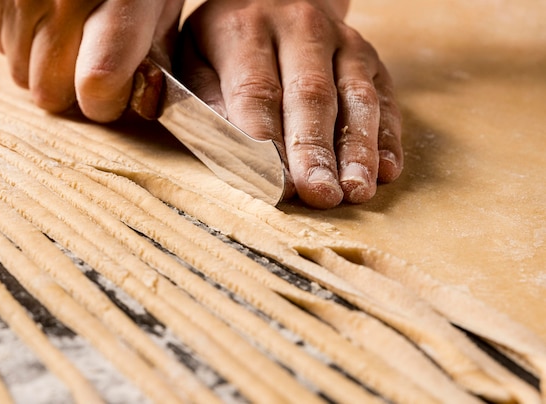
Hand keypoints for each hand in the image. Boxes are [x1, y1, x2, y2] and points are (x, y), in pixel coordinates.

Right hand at [0, 0, 184, 121]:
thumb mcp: (161, 3)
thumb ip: (156, 54)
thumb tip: (143, 102)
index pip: (99, 81)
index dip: (106, 102)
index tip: (114, 95)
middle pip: (50, 91)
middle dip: (70, 89)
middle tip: (87, 61)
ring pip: (20, 73)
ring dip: (43, 64)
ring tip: (65, 29)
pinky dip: (18, 38)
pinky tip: (42, 12)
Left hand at [179, 0, 402, 208]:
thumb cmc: (229, 41)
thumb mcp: (198, 57)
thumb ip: (206, 101)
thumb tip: (229, 153)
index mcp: (244, 30)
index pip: (256, 92)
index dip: (265, 143)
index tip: (274, 185)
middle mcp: (298, 29)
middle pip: (310, 96)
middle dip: (315, 151)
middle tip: (319, 195)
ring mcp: (340, 40)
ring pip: (356, 97)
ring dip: (358, 149)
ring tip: (356, 190)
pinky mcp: (368, 56)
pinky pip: (384, 96)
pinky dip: (388, 136)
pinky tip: (387, 170)